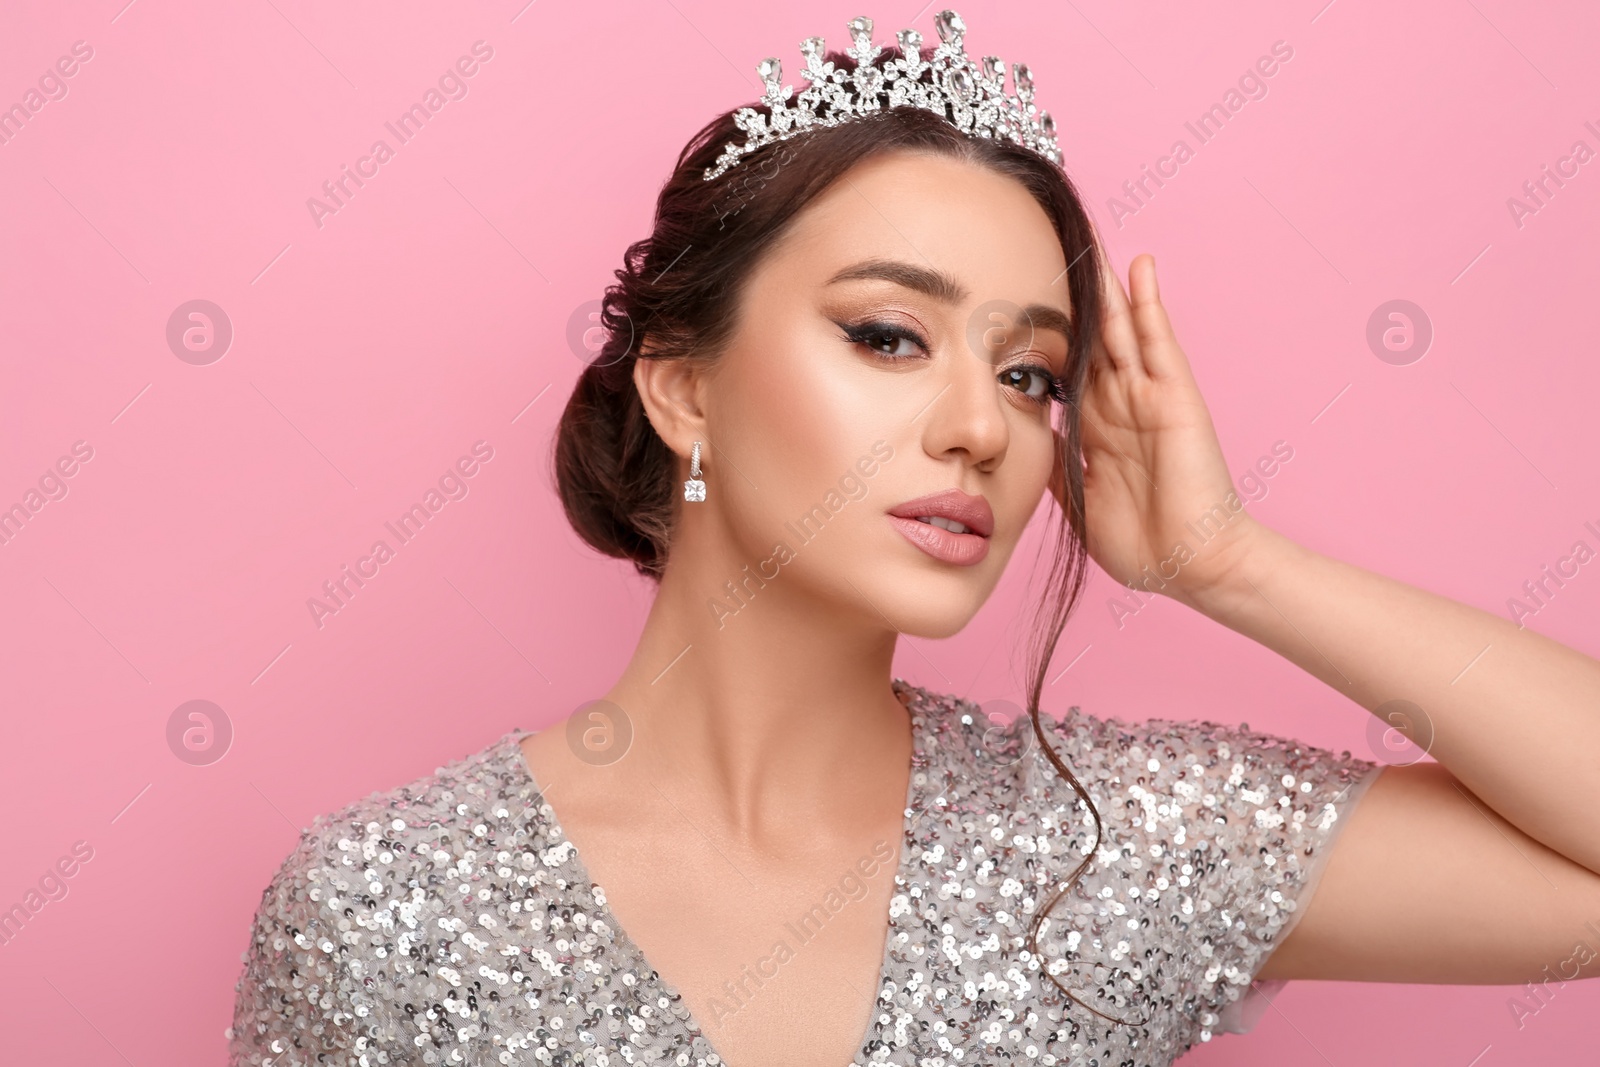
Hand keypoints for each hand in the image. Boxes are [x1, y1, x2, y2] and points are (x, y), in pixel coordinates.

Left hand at [1050, 247, 1264, 608]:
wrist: (1191, 565)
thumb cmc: (1143, 544)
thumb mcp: (1077, 502)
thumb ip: (1054, 466)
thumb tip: (1022, 442)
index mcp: (1093, 430)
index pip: (1059, 372)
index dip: (1035, 340)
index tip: (1005, 305)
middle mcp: (1118, 405)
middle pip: (1085, 338)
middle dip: (1064, 299)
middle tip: (1040, 250)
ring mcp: (1147, 396)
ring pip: (1118, 328)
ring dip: (1103, 285)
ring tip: (1085, 237)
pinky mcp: (1175, 396)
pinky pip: (1159, 340)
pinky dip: (1150, 302)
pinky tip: (1139, 266)